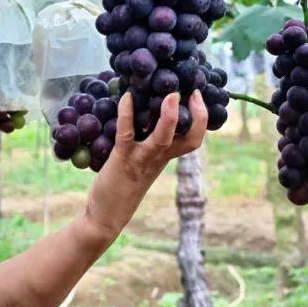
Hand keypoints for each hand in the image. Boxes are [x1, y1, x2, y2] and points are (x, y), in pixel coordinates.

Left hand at [83, 91, 208, 238]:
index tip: (197, 95)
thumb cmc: (122, 186)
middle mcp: (159, 158)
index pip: (194, 139)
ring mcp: (141, 159)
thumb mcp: (142, 162)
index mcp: (165, 157)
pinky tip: (126, 97)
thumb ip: (147, 142)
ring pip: (162, 138)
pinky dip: (126, 114)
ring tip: (170, 94)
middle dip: (197, 115)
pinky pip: (127, 134)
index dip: (201, 118)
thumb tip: (144, 111)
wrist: (106, 215)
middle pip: (190, 139)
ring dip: (168, 117)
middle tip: (193, 91)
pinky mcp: (122, 159)